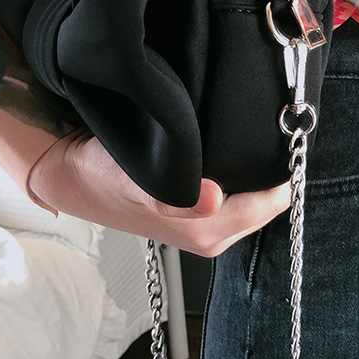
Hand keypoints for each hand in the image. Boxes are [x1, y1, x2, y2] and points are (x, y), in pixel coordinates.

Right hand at [22, 133, 285, 249]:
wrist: (77, 178)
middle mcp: (214, 233)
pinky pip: (236, 190)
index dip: (281, 168)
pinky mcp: (199, 211)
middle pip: (268, 198)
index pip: (273, 200)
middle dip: (271, 167)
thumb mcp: (139, 182)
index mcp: (209, 230)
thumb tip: (213, 199)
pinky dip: (239, 170)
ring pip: (253, 194)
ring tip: (251, 132)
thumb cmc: (104, 178)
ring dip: (255, 168)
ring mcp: (207, 223)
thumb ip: (177, 196)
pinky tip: (231, 148)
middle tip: (271, 126)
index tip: (282, 133)